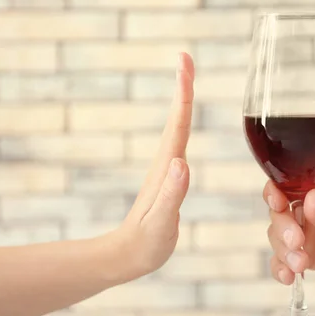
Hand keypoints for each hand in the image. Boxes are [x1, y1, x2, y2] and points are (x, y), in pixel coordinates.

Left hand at [109, 52, 194, 282]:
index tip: (184, 64)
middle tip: (186, 58)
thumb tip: (182, 162)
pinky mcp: (169, 180)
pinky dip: (183, 123)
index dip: (183, 95)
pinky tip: (184, 122)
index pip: (178, 125)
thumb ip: (171, 195)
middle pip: (177, 119)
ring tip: (187, 79)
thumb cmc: (144, 245)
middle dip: (183, 87)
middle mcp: (167, 164)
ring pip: (177, 128)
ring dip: (183, 101)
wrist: (126, 257)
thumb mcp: (160, 224)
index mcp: (167, 170)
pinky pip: (179, 143)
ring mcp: (167, 171)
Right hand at [265, 170, 314, 289]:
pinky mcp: (311, 257)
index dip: (277, 190)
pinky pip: (286, 261)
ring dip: (282, 250)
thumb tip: (308, 201)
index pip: (292, 182)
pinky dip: (281, 268)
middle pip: (280, 211)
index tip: (279, 203)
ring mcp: (310, 233)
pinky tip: (288, 277)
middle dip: (282, 226)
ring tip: (300, 264)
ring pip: (278, 237)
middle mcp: (312, 207)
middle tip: (296, 240)